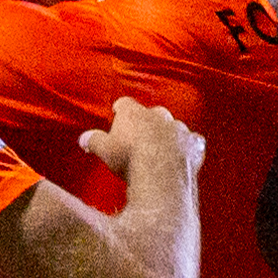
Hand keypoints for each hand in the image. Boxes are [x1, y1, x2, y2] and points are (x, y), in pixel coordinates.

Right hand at [86, 94, 201, 195]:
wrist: (161, 174)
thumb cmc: (130, 159)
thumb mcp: (105, 150)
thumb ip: (94, 141)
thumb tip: (83, 139)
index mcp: (134, 113)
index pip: (124, 104)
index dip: (120, 110)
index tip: (117, 114)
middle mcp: (159, 115)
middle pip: (152, 113)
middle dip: (147, 122)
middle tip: (139, 136)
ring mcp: (179, 129)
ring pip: (174, 126)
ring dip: (169, 134)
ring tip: (162, 148)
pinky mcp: (194, 145)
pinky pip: (193, 142)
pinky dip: (189, 148)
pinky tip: (185, 154)